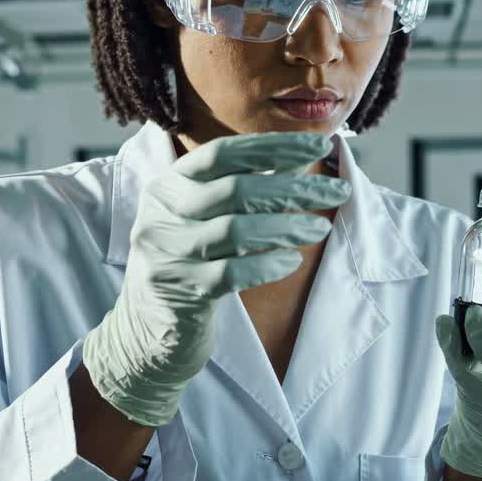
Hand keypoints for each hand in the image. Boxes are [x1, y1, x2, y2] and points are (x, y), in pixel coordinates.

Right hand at [83, 132, 350, 426]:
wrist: (146, 334)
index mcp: (168, 184)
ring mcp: (167, 253)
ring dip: (287, 227)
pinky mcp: (180, 292)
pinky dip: (268, 265)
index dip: (273, 147)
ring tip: (319, 229)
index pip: (222, 152)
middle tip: (336, 193)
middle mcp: (161, 213)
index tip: (319, 146)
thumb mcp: (205, 218)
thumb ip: (245, 187)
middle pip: (235, 189)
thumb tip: (300, 159)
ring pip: (236, 230)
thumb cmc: (188, 265)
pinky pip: (232, 273)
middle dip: (293, 189)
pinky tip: (291, 262)